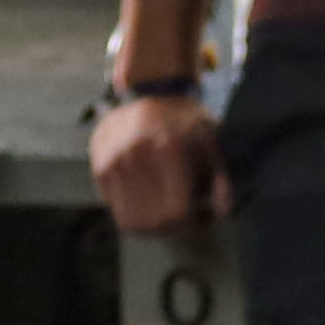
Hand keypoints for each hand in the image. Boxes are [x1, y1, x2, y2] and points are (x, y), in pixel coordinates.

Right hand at [90, 88, 228, 234]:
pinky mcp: (100, 167)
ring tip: (168, 211)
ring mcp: (114, 161)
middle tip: (186, 218)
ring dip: (153, 225)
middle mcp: (136, 154)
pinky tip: (149, 197)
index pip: (177, 212)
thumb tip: (224, 212)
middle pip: (155, 222)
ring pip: (132, 221)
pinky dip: (134, 212)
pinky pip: (116, 210)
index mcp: (168, 148)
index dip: (194, 224)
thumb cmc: (187, 124)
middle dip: (176, 228)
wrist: (149, 97)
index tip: (203, 218)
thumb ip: (222, 181)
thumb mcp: (213, 145)